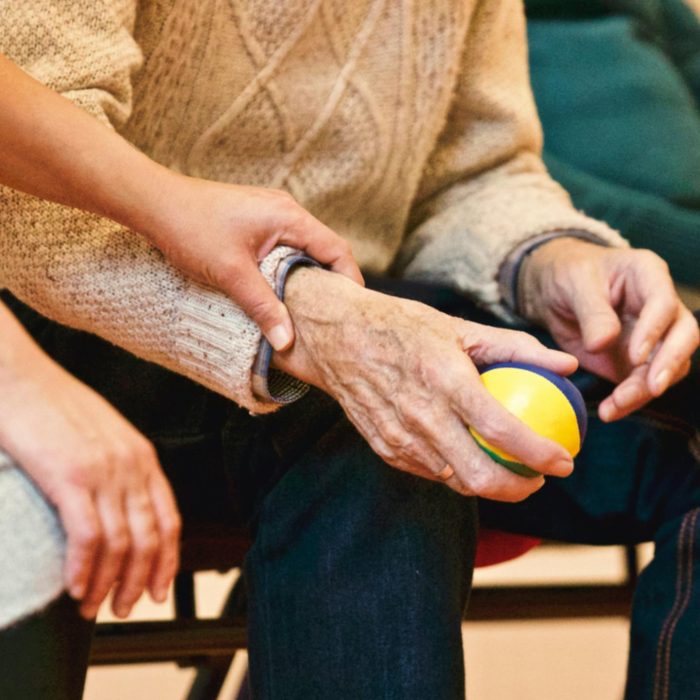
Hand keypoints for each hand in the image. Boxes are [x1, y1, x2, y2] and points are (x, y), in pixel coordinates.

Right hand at [0, 306, 180, 618]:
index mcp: (143, 457)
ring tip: (93, 607)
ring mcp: (104, 471)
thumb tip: (119, 508)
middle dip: (139, 582)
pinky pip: (88, 536)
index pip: (169, 520)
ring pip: (121, 544)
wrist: (21, 377)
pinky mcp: (70, 476)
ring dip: (108, 584)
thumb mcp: (103, 434)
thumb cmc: (54, 405)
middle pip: (150, 539)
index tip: (158, 589)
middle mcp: (132, 466)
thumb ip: (119, 468)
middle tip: (123, 608)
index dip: (167, 561)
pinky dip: (83, 569)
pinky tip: (74, 587)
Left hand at [136, 175, 363, 350]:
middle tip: (333, 316)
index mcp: (289, 217)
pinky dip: (290, 269)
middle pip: (324, 249)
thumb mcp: (231, 274)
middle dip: (331, 282)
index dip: (349, 281)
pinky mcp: (256, 221)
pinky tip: (281, 291)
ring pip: (303, 250)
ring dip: (308, 277)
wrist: (154, 202)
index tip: (352, 310)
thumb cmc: (191, 229)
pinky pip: (285, 247)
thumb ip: (263, 307)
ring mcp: (271, 214)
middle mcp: (286, 211)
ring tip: (309, 310)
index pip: (336, 250)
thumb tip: (287, 342)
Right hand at [273, 268, 578, 501]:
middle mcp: (421, 415)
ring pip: (455, 481)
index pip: (502, 430)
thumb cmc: (401, 326)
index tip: (564, 461)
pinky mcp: (385, 448)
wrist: (337, 337)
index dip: (540, 454)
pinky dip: (456, 472)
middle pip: (479, 476)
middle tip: (539, 478)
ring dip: (489, 484)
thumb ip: (517, 347)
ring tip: (509, 469)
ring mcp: (399, 437)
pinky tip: (468, 456)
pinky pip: (430, 472)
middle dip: (519, 489)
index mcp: (445, 380)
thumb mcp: (459, 327)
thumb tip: (567, 364)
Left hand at [520, 239, 698, 420]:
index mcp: (648, 275)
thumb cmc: (569, 275)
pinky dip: (630, 400)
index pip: (664, 303)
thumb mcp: (575, 284)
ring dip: (645, 390)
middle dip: (669, 364)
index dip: (654, 330)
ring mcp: (653, 336)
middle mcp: (660, 306)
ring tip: (616, 405)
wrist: (554, 291)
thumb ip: (592, 312)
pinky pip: (643, 384)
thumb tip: (603, 344)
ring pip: (667, 366)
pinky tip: (610, 411)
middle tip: (652, 388)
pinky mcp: (637, 361)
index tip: (635, 355)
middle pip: (683, 336)